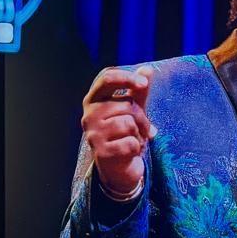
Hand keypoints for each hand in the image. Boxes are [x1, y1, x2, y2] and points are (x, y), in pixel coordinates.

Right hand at [81, 65, 155, 200]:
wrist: (117, 167)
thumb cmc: (123, 133)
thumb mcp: (132, 109)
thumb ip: (138, 91)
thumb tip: (147, 69)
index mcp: (93, 99)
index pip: (106, 78)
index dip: (126, 78)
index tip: (144, 83)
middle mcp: (89, 115)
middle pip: (125, 104)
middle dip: (141, 118)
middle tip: (142, 129)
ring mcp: (93, 134)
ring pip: (128, 124)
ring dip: (139, 134)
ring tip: (134, 140)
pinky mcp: (101, 152)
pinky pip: (130, 143)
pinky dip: (137, 148)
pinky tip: (130, 152)